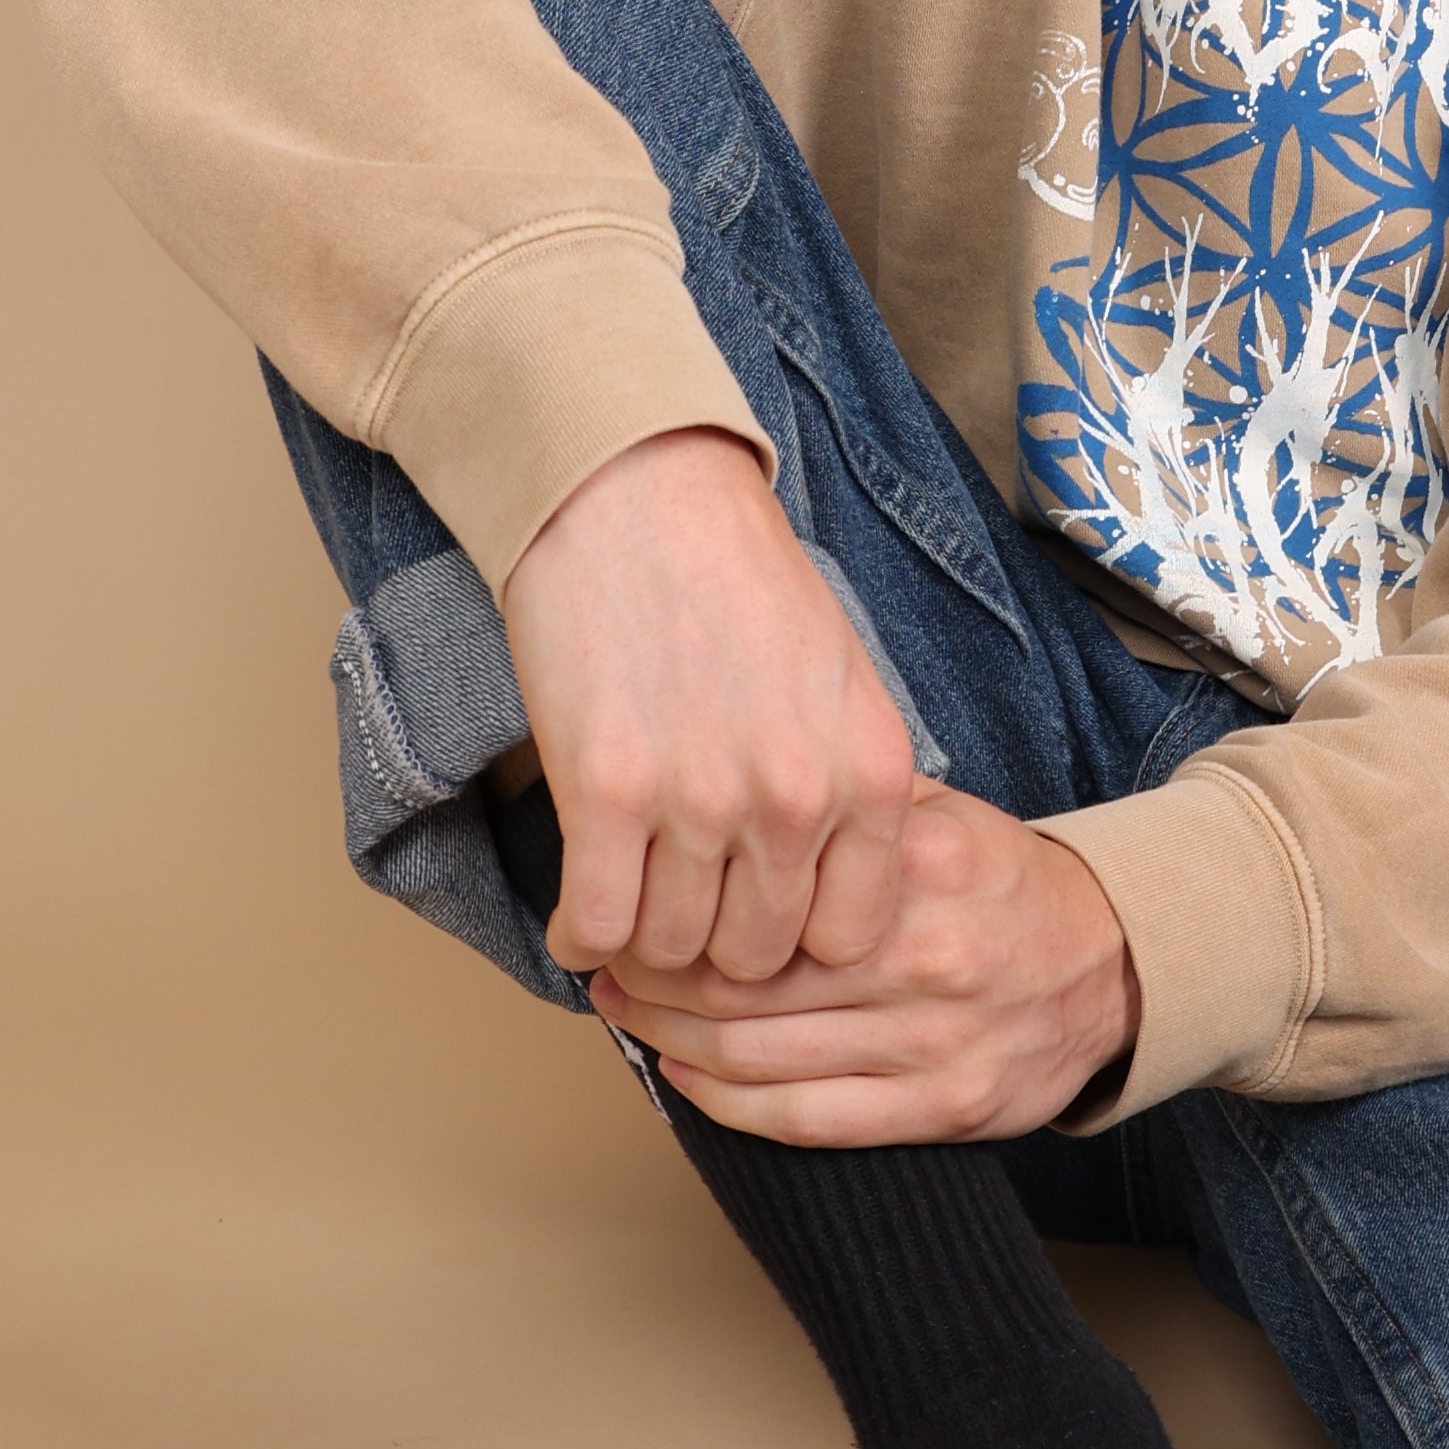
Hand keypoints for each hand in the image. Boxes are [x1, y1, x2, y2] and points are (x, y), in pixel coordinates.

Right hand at [500, 425, 917, 985]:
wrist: (637, 493)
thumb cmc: (735, 580)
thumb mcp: (841, 683)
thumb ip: (846, 790)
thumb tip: (826, 898)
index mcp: (869, 772)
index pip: (847, 939)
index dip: (794, 945)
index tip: (755, 923)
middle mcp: (796, 796)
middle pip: (755, 955)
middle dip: (714, 952)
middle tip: (680, 923)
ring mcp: (702, 798)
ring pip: (673, 949)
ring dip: (643, 945)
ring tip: (628, 913)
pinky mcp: (608, 791)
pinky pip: (597, 924)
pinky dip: (581, 937)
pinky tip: (578, 917)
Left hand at [589, 784, 1138, 1145]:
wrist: (1116, 965)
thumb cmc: (1002, 884)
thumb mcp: (935, 814)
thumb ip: (843, 807)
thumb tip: (720, 793)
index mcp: (915, 869)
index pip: (758, 893)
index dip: (674, 904)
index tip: (630, 897)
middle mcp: (922, 957)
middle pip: (742, 981)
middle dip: (654, 980)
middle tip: (608, 966)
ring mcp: (933, 1040)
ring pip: (759, 1055)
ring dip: (671, 1040)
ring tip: (627, 1017)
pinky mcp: (944, 1108)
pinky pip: (806, 1120)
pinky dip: (726, 1104)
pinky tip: (683, 1077)